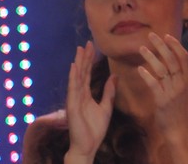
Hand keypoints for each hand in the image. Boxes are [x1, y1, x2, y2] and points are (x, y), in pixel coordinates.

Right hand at [65, 42, 115, 160]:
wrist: (88, 145)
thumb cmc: (95, 129)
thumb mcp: (106, 106)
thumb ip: (109, 91)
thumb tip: (114, 76)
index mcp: (86, 95)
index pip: (88, 74)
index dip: (90, 61)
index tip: (93, 47)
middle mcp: (78, 95)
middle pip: (82, 73)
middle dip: (84, 58)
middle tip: (87, 42)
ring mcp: (74, 100)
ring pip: (76, 78)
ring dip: (78, 63)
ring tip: (80, 50)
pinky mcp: (73, 106)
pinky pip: (73, 89)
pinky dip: (73, 77)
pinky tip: (74, 67)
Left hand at [137, 33, 187, 133]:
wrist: (179, 129)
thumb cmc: (179, 110)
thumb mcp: (184, 91)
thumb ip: (179, 77)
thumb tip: (173, 62)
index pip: (184, 57)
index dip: (175, 45)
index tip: (166, 36)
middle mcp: (182, 83)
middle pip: (172, 59)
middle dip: (161, 46)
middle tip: (151, 36)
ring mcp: (173, 92)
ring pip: (162, 69)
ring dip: (151, 57)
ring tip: (141, 48)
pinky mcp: (162, 100)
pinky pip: (154, 84)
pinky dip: (147, 75)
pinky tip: (139, 69)